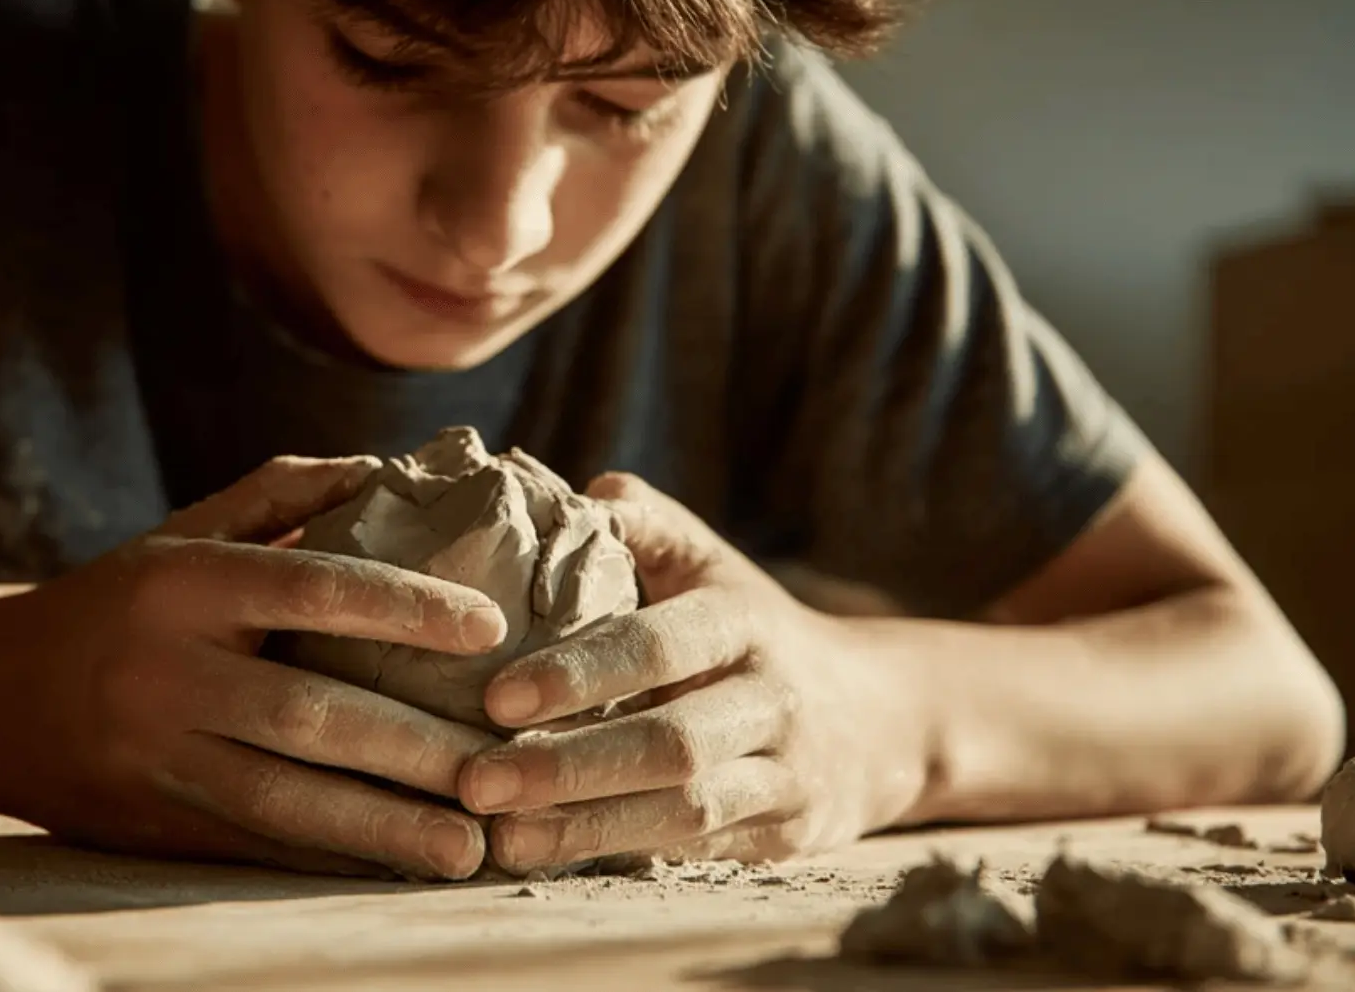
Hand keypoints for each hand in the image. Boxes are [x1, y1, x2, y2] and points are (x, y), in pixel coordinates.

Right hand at [0, 456, 508, 880]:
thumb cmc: (116, 603)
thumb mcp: (183, 534)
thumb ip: (284, 494)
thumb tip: (396, 469)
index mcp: (182, 585)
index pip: (312, 586)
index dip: (407, 607)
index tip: (491, 626)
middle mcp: (167, 672)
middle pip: (309, 712)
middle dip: (414, 745)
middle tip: (505, 761)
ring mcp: (157, 757)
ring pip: (285, 798)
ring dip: (385, 827)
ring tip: (469, 845)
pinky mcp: (155, 823)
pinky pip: (259, 844)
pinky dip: (336, 856)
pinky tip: (400, 863)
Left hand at [456, 474, 923, 874]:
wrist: (878, 716)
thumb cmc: (752, 626)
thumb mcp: (710, 561)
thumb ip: (643, 522)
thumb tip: (572, 495)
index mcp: (742, 621)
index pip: (659, 646)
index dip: (580, 673)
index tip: (497, 698)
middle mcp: (771, 698)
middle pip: (670, 742)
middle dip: (568, 766)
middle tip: (476, 783)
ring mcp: (785, 773)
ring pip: (686, 810)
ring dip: (588, 828)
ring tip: (501, 838)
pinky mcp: (785, 835)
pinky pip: (700, 852)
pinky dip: (626, 857)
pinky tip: (555, 859)